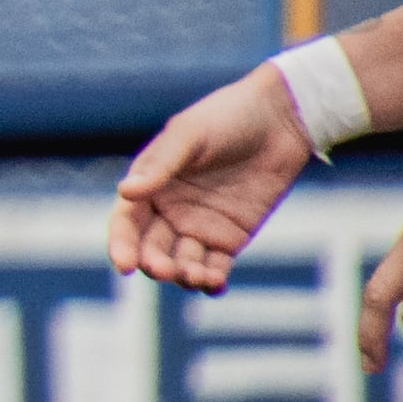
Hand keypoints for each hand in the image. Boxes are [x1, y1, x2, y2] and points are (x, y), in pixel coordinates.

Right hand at [111, 69, 312, 291]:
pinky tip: (214, 284)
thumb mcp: (189, 135)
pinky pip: (215, 266)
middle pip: (151, 248)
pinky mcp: (231, 237)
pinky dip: (211, 281)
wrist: (281, 118)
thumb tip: (126, 191)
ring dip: (184, 276)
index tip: (125, 265)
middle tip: (166, 270)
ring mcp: (200, 226)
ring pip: (182, 263)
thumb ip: (160, 165)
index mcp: (150, 186)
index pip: (126, 223)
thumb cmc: (227, 117)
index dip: (121, 245)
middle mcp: (169, 210)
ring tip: (197, 277)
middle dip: (154, 264)